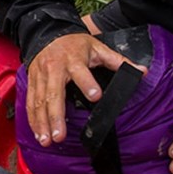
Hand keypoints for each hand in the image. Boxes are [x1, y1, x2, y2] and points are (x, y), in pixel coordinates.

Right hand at [26, 33, 142, 145]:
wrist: (46, 33)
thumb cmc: (74, 44)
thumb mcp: (97, 48)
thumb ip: (118, 61)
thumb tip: (141, 71)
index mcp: (73, 60)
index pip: (80, 72)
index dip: (87, 83)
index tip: (95, 96)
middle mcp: (54, 69)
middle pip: (54, 94)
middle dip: (56, 116)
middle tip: (60, 136)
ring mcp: (40, 77)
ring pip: (39, 102)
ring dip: (42, 122)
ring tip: (47, 140)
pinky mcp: (32, 83)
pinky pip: (31, 102)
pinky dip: (33, 119)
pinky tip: (38, 133)